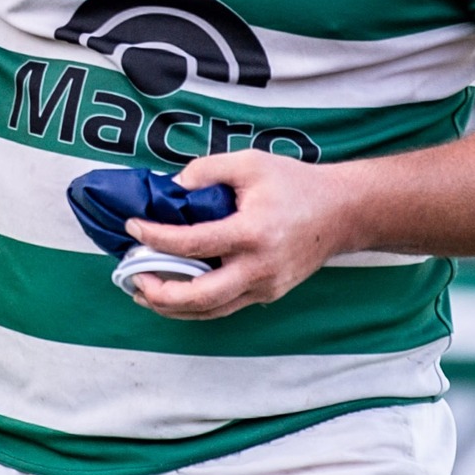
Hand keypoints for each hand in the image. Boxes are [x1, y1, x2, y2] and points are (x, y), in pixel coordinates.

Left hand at [125, 150, 349, 319]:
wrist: (341, 212)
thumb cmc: (295, 184)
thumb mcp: (249, 163)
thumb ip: (206, 170)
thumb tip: (171, 189)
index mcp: (252, 233)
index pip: (193, 244)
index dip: (156, 238)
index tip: (133, 227)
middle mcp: (258, 267)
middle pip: (199, 296)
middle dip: (159, 291)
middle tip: (133, 276)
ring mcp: (264, 286)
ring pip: (210, 311)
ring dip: (171, 306)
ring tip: (143, 291)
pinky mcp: (267, 294)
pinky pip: (224, 307)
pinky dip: (194, 305)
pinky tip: (173, 293)